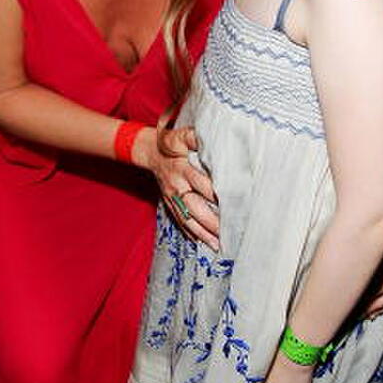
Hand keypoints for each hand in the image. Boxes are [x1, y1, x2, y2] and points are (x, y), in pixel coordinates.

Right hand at [136, 125, 219, 250]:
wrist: (149, 152)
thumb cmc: (170, 143)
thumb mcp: (181, 136)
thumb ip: (194, 138)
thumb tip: (212, 138)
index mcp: (182, 169)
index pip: (202, 185)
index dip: (217, 196)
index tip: (234, 206)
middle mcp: (177, 186)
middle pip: (195, 208)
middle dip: (211, 222)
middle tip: (228, 234)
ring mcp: (172, 197)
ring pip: (188, 219)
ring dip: (202, 233)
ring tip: (218, 246)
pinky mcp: (169, 204)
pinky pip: (179, 221)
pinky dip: (190, 233)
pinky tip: (202, 242)